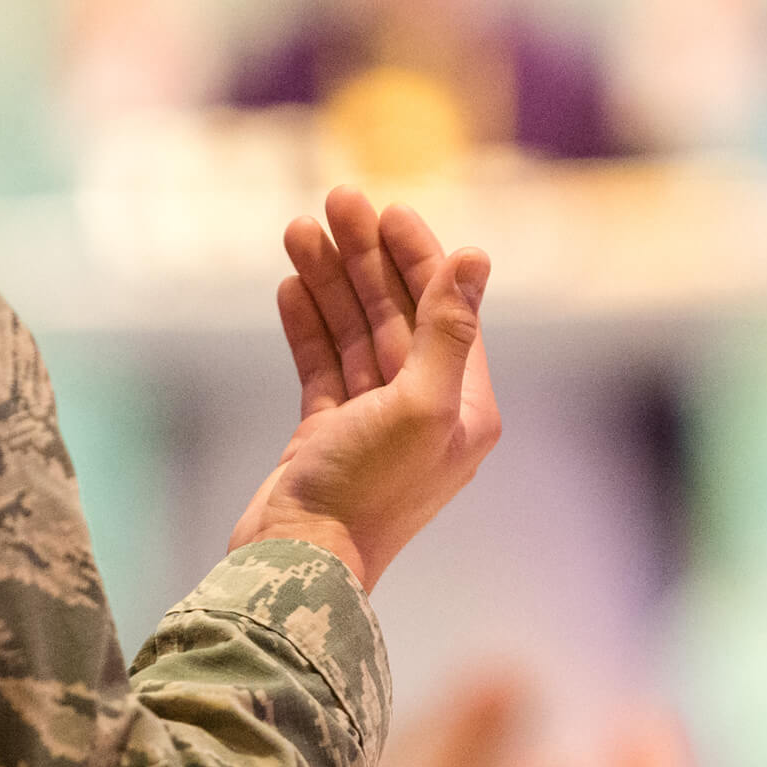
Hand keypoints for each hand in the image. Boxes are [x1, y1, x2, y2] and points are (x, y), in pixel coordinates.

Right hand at [230, 187, 501, 589]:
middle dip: (365, 257)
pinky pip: (322, 365)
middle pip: (397, 313)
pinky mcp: (328, 436)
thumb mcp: (420, 405)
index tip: (384, 209)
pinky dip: (308, 325)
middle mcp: (426, 411)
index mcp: (465, 407)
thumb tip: (476, 255)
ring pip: (354, 333)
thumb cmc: (366, 492)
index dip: (417, 254)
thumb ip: (447, 329)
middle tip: (334, 201)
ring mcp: (374, 423)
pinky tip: (290, 284)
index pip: (445, 310)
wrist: (297, 565)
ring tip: (296, 230)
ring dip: (329, 280)